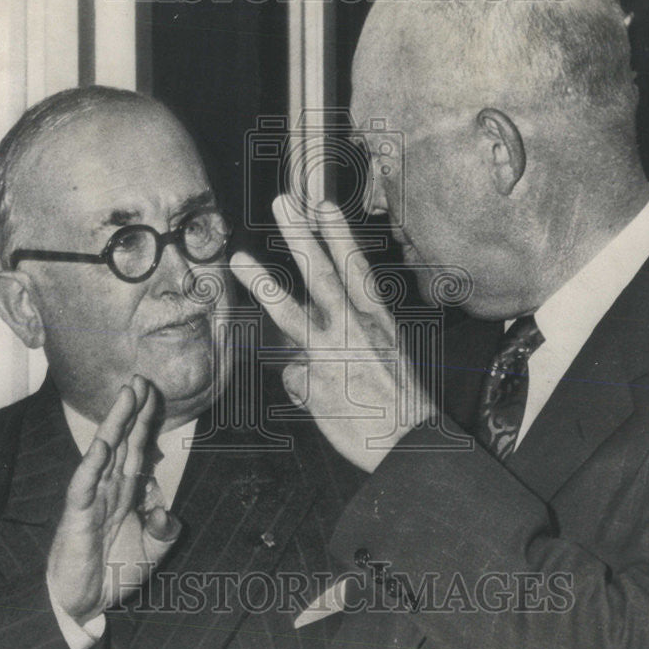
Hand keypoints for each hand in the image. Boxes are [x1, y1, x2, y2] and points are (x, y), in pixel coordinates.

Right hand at [47, 374, 180, 625]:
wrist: (85, 605)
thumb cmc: (114, 574)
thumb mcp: (153, 553)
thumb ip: (165, 531)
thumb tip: (167, 511)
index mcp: (126, 492)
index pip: (137, 448)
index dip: (146, 422)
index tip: (154, 393)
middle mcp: (110, 488)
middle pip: (123, 441)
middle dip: (132, 410)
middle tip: (140, 379)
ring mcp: (92, 499)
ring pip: (104, 454)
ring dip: (115, 425)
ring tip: (125, 396)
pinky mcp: (78, 516)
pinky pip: (84, 487)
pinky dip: (92, 466)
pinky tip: (102, 446)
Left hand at [230, 196, 435, 471]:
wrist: (410, 444)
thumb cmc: (400, 401)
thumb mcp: (386, 355)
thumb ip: (347, 337)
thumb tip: (307, 344)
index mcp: (378, 319)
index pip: (355, 266)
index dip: (337, 233)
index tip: (323, 204)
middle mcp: (355, 329)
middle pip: (321, 273)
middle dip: (299, 236)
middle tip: (283, 204)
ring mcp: (332, 354)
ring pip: (291, 311)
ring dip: (263, 282)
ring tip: (238, 258)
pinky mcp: (315, 381)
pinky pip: (294, 375)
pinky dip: (302, 385)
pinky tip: (323, 400)